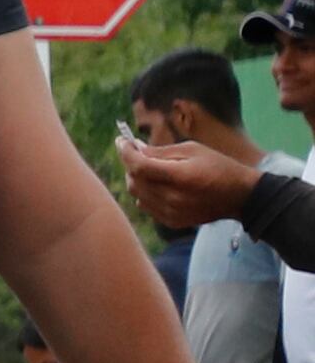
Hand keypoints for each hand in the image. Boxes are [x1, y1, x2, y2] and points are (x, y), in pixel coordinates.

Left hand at [117, 132, 257, 232]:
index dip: (126, 152)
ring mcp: (171, 212)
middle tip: (136, 153)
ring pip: (137, 195)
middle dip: (131, 165)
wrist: (241, 197)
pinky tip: (157, 185)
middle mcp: (173, 197)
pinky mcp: (172, 221)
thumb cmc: (219, 167)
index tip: (121, 141)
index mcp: (180, 176)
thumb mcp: (193, 150)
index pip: (139, 166)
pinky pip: (146, 206)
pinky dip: (145, 194)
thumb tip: (136, 148)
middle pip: (134, 181)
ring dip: (137, 179)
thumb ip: (161, 152)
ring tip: (149, 169)